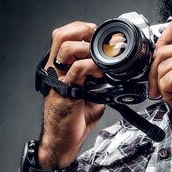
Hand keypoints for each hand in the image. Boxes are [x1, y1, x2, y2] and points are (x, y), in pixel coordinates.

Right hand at [39, 21, 105, 168]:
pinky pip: (77, 70)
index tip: (97, 37)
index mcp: (61, 68)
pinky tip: (100, 73)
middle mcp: (56, 70)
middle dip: (82, 32)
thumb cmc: (73, 120)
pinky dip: (91, 66)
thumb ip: (99, 81)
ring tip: (99, 60)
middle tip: (97, 41)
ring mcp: (58, 79)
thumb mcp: (91, 95)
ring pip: (67, 48)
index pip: (65, 36)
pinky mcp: (64, 91)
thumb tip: (115, 74)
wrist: (64, 140)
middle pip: (61, 35)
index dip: (81, 30)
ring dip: (88, 49)